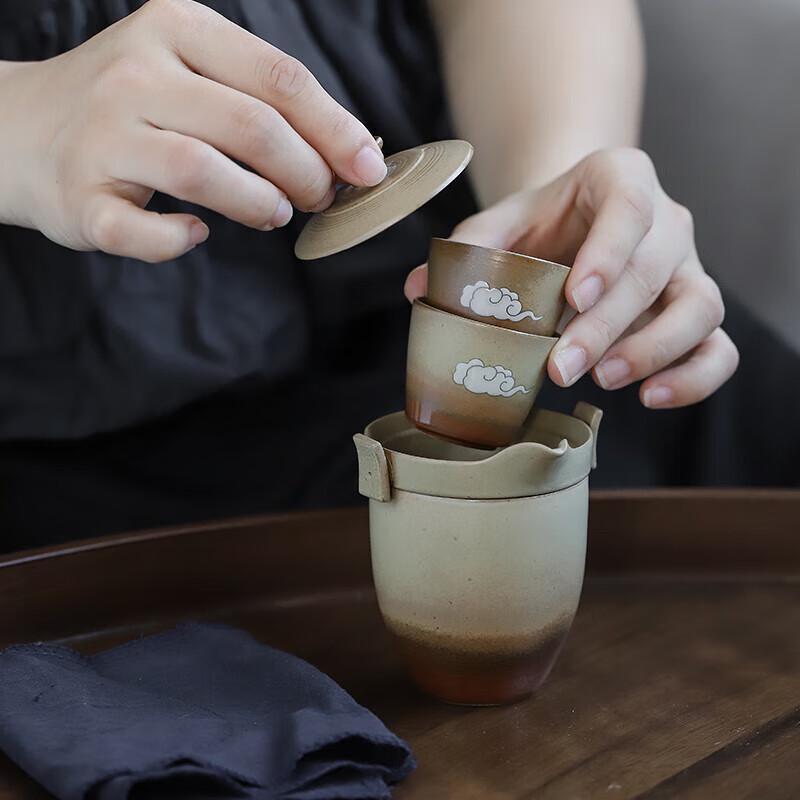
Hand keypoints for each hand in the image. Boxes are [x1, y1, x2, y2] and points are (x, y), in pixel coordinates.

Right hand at [0, 0, 385, 261]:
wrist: (20, 128)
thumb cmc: (131, 106)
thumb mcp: (192, 71)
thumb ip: (261, 99)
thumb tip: (348, 151)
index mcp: (177, 28)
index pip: (279, 78)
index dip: (335, 128)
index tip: (369, 168)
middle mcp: (135, 73)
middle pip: (251, 125)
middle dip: (306, 172)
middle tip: (320, 198)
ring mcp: (102, 135)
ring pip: (202, 170)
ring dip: (257, 203)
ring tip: (274, 213)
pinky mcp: (80, 196)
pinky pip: (140, 231)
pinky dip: (178, 241)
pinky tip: (195, 233)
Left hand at [405, 148, 738, 408]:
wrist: (575, 228)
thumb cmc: (540, 225)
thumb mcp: (503, 223)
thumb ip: (468, 249)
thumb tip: (418, 289)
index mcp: (621, 180)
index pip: (629, 208)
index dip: (607, 254)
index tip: (574, 298)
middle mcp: (667, 221)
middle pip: (655, 270)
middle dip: (608, 325)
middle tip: (561, 366)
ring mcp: (689, 268)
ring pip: (701, 308)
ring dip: (655, 350)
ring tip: (603, 381)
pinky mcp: (696, 311)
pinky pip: (719, 346)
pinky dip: (696, 376)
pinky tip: (650, 396)